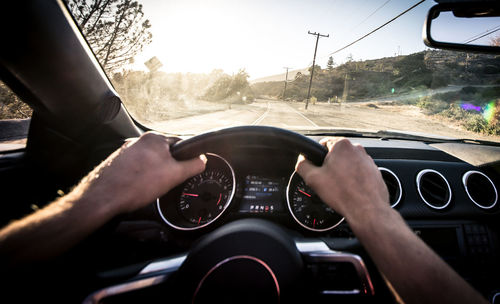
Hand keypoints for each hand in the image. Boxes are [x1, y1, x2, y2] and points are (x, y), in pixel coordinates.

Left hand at [77, 132, 206, 214]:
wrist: (103, 198)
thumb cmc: (136, 184)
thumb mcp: (175, 175)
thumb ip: (193, 165)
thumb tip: (203, 161)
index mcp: (155, 138)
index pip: (181, 144)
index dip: (187, 159)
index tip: (187, 171)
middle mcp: (139, 141)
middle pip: (165, 155)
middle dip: (168, 170)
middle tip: (167, 183)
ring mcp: (126, 152)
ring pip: (150, 164)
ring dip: (154, 175)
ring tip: (150, 188)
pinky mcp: (118, 164)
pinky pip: (137, 170)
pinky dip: (140, 179)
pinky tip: (138, 190)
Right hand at [295, 138, 388, 223]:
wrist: (367, 210)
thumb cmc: (343, 194)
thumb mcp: (313, 179)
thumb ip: (302, 165)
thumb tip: (301, 161)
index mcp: (341, 145)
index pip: (323, 144)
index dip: (317, 158)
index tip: (317, 170)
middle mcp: (357, 149)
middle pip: (336, 155)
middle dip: (330, 167)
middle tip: (328, 181)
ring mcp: (368, 160)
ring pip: (348, 164)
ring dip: (342, 174)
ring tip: (340, 188)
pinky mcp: (374, 172)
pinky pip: (359, 173)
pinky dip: (353, 181)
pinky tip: (350, 191)